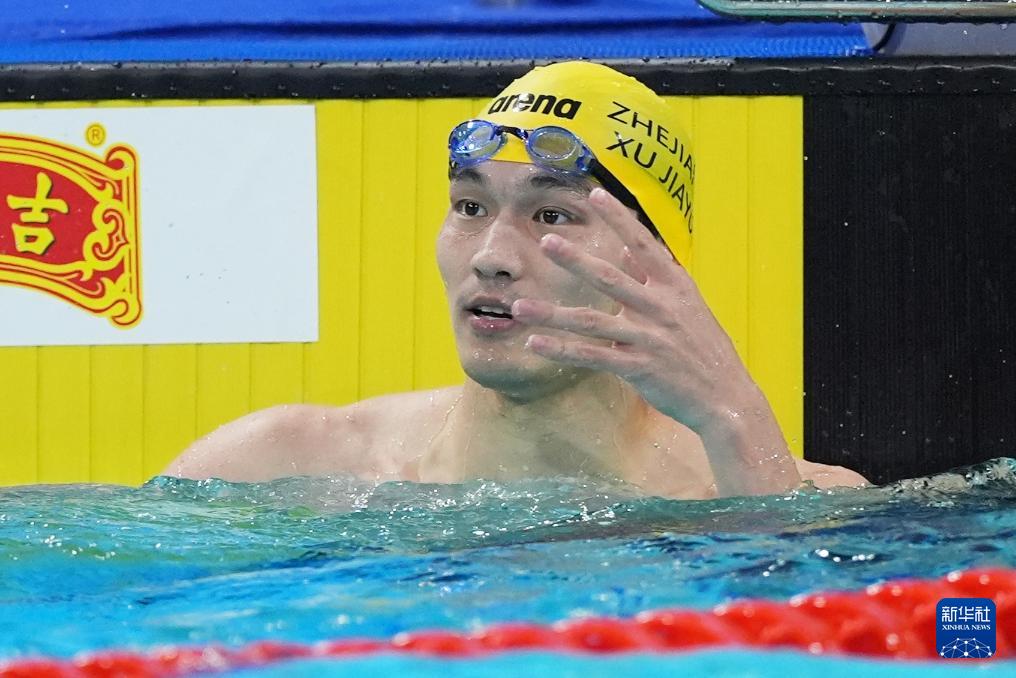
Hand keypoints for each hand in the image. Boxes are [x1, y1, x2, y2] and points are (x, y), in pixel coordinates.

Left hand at [513, 187, 800, 495]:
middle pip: (610, 278)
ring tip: (519, 306)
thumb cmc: (703, 348)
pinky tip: (535, 343)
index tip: (595, 194)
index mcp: (675, 286)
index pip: (643, 244)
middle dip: (576, 259)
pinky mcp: (640, 367)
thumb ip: (652, 277)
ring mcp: (650, 338)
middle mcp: (662, 307)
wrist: (726, 397)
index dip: (620, 219)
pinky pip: (593, 356)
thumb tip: (622, 247)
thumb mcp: (686, 305)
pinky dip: (562, 350)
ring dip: (552, 314)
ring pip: (591, 322)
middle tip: (547, 241)